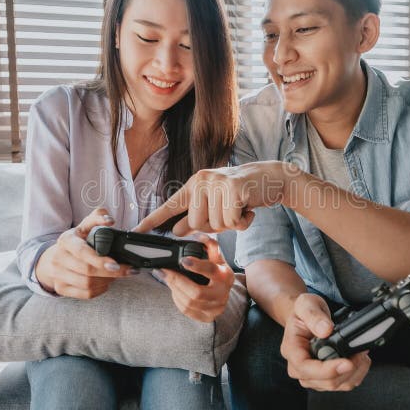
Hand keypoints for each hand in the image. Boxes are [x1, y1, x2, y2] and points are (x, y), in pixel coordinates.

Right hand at [35, 208, 134, 298]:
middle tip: (128, 270)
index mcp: (65, 241)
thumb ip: (97, 217)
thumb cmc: (75, 241)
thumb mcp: (84, 226)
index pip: (82, 252)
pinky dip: (100, 289)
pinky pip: (85, 294)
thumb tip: (109, 220)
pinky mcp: (61, 289)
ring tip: (116, 274)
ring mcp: (58, 275)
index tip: (116, 264)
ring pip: (87, 284)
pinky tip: (106, 282)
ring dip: (107, 281)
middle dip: (111, 273)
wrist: (51, 259)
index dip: (99, 260)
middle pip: (87, 271)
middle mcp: (59, 258)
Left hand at [135, 161, 299, 235]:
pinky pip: (232, 222)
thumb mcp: (216, 203)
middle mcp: (203, 180)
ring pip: (217, 226)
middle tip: (230, 213)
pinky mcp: (234, 189)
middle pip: (198, 225)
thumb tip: (175, 231)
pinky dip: (243, 222)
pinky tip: (248, 209)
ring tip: (240, 209)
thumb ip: (196, 216)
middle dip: (216, 227)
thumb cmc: (243, 193)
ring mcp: (218, 183)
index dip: (153, 220)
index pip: (171, 205)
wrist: (272, 178)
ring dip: (232, 224)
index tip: (137, 231)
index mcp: (195, 184)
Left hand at [154, 235, 235, 322]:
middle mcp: (222, 294)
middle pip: (196, 293)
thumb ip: (209, 245)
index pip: (211, 270)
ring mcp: (215, 308)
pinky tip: (174, 290)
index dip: (197, 266)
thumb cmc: (218, 273)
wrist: (224, 293)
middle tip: (164, 271)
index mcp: (225, 276)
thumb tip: (199, 236)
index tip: (183, 260)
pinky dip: (177, 299)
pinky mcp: (207, 317)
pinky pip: (187, 311)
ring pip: (189, 302)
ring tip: (167, 279)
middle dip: (176, 281)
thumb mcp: (217, 258)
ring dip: (174, 289)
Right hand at [280, 293, 370, 391]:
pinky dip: (356, 373)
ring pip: (337, 385)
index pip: (305, 367)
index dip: (327, 370)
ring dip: (354, 372)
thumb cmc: (304, 312)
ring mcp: (312, 375)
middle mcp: (298, 367)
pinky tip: (358, 359)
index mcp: (291, 350)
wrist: (306, 316)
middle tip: (360, 351)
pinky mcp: (324, 378)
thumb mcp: (305, 304)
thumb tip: (325, 330)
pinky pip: (343, 384)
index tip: (347, 363)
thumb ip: (314, 315)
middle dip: (347, 369)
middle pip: (324, 381)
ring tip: (360, 353)